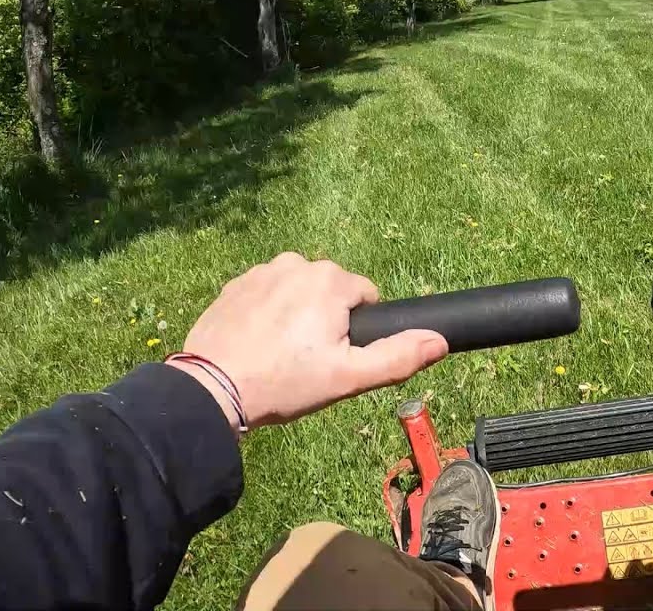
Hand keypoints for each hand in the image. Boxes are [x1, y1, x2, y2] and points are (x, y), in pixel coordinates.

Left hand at [167, 253, 447, 432]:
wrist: (212, 389)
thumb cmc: (284, 383)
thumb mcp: (349, 377)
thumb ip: (398, 356)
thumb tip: (440, 341)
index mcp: (330, 279)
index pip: (366, 297)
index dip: (356, 331)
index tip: (334, 357)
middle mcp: (297, 262)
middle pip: (332, 292)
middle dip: (327, 321)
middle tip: (308, 361)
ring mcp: (262, 271)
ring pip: (300, 292)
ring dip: (298, 315)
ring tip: (281, 355)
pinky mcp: (235, 284)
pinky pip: (269, 294)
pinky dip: (269, 315)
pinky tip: (258, 344)